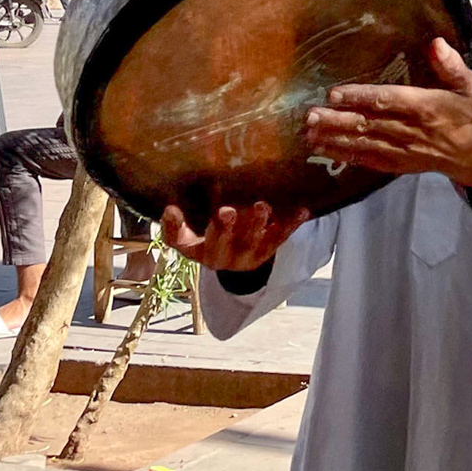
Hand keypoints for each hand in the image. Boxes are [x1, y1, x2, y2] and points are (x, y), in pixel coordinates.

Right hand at [160, 200, 308, 271]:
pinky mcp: (268, 251)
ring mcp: (247, 255)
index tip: (173, 209)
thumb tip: (169, 208)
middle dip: (223, 228)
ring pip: (252, 242)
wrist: (236, 263)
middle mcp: (222, 257)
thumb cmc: (208, 240)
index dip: (175, 228)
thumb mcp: (188, 237)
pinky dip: (291, 224)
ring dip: (257, 224)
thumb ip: (176, 225)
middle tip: (227, 211)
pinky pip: (281, 238)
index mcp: (198, 250)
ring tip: (261, 207)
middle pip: (220, 243)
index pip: (180, 242)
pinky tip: (302, 212)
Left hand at [303, 38, 471, 193]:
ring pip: (363, 144)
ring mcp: (403, 151)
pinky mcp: (398, 165)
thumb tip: (435, 43)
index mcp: (426, 107)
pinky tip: (325, 150)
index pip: (388, 101)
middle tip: (310, 116)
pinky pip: (369, 161)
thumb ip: (451, 65)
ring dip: (335, 140)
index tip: (335, 93)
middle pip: (369, 125)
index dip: (361, 97)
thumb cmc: (469, 115)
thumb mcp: (468, 86)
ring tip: (309, 134)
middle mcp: (411, 131)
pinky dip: (346, 156)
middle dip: (337, 121)